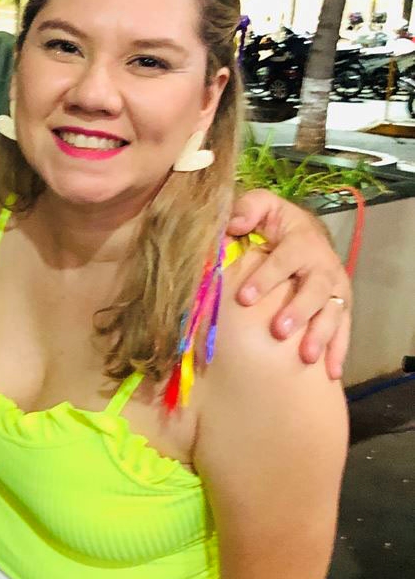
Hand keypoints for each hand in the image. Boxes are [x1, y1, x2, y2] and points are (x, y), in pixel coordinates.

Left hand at [228, 190, 350, 378]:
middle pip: (314, 290)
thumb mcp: (262, 206)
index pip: (284, 260)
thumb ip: (248, 208)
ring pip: (332, 312)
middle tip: (279, 330)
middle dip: (298, 310)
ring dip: (320, 335)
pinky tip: (329, 372)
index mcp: (301, 241)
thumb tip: (234, 222)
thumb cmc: (274, 224)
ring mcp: (334, 289)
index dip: (266, 278)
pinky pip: (343, 330)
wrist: (304, 234)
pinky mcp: (341, 307)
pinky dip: (338, 351)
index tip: (244, 298)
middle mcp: (323, 266)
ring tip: (306, 356)